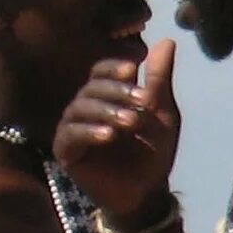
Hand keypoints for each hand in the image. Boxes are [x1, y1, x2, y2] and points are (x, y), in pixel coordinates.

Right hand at [52, 41, 180, 221]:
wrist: (148, 191)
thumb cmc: (154, 152)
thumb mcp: (162, 113)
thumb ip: (159, 80)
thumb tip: (167, 41)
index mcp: (105, 97)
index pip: (100, 72)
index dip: (113, 68)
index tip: (132, 68)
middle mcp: (84, 108)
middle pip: (91, 88)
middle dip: (118, 93)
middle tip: (144, 103)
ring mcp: (72, 128)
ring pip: (80, 108)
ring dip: (107, 112)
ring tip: (131, 122)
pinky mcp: (65, 150)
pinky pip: (71, 135)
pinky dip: (89, 132)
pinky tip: (108, 135)